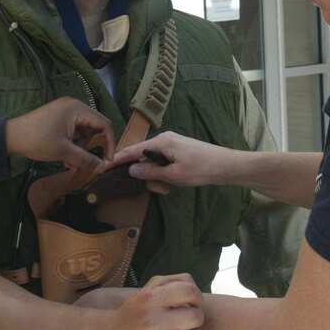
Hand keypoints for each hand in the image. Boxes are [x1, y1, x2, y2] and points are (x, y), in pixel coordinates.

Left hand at [5, 97, 113, 171]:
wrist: (10, 137)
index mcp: (77, 108)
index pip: (104, 124)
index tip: (107, 160)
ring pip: (82, 132)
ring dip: (79, 149)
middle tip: (83, 163)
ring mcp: (65, 111)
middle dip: (89, 148)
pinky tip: (65, 159)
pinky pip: (73, 132)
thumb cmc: (37, 140)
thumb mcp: (64, 152)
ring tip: (69, 164)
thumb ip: (86, 159)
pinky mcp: (58, 118)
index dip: (109, 142)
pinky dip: (71, 145)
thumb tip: (103, 168)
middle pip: (93, 128)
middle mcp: (74, 106)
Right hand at [90, 274, 203, 329]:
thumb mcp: (148, 289)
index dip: (197, 297)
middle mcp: (149, 322)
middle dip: (197, 317)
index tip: (193, 302)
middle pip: (195, 317)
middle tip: (190, 320)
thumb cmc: (137, 311)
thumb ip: (173, 281)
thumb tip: (194, 287)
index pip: (188, 292)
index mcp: (148, 299)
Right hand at [109, 132, 230, 193]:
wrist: (226, 165)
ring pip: (153, 162)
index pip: (132, 150)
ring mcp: (172, 144)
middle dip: (146, 175)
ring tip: (168, 188)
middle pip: (143, 157)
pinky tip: (172, 183)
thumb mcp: (173, 175)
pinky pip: (163, 161)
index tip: (103, 166)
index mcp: (161, 142)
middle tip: (159, 190)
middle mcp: (164, 139)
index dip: (118, 159)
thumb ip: (150, 172)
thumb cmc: (200, 169)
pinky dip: (163, 173)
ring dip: (157, 177)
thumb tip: (131, 169)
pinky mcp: (178, 150)